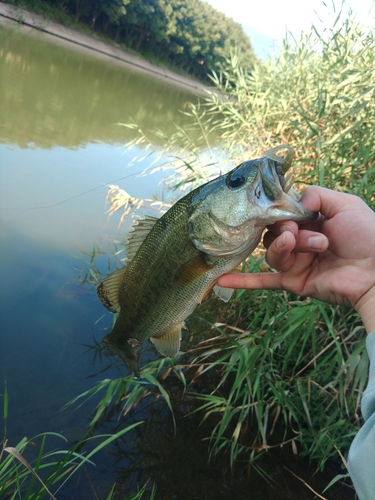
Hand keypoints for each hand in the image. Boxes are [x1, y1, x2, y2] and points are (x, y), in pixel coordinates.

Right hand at [218, 186, 374, 332]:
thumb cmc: (367, 236)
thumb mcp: (346, 204)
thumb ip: (316, 194)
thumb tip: (293, 202)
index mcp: (311, 221)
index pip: (282, 212)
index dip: (280, 211)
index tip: (286, 212)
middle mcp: (299, 240)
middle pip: (274, 232)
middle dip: (288, 231)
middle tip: (299, 232)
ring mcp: (295, 262)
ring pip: (273, 252)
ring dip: (287, 247)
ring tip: (308, 246)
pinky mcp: (293, 282)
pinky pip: (264, 281)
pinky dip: (243, 281)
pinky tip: (222, 280)